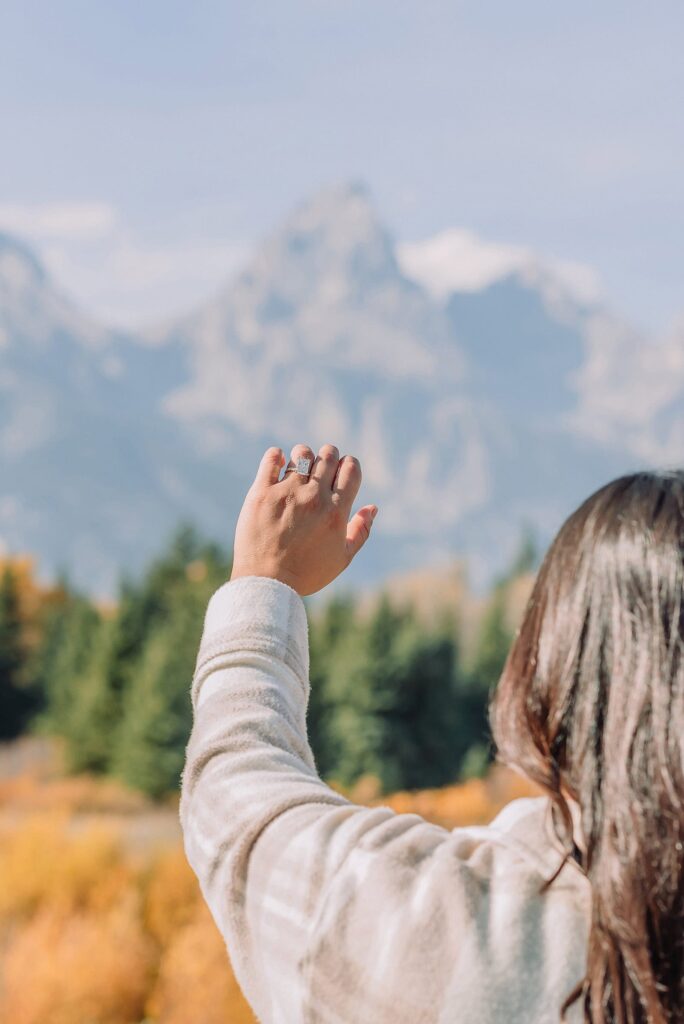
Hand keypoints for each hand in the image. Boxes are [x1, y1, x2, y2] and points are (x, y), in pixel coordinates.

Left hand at [230, 443, 378, 596]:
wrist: (267, 583)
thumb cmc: (307, 573)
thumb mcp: (342, 558)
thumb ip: (361, 531)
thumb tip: (372, 507)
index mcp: (336, 511)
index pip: (351, 468)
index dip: (349, 466)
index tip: (340, 475)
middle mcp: (314, 497)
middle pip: (329, 454)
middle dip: (329, 457)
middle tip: (320, 471)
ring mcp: (286, 492)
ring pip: (302, 453)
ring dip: (303, 456)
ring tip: (298, 470)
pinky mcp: (261, 493)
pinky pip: (271, 460)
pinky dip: (276, 456)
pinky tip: (278, 464)